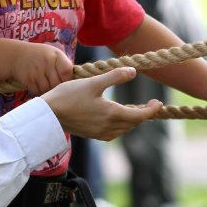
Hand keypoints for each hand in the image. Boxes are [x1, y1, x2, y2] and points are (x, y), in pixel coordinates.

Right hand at [10, 43, 73, 94]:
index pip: (67, 72)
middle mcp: (46, 62)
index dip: (68, 80)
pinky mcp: (28, 80)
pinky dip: (41, 93)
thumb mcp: (54, 54)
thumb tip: (75, 84)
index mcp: (56, 55)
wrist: (17, 55)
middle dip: (59, 88)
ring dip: (50, 92)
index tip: (67, 83)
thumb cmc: (41, 56)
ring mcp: (36, 71)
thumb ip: (64, 66)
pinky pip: (38, 92)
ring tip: (50, 89)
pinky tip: (41, 88)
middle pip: (58, 83)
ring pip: (48, 90)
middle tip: (59, 90)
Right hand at [42, 67, 162, 140]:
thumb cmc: (69, 95)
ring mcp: (98, 133)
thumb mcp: (93, 82)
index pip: (140, 116)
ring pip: (123, 130)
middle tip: (147, 104)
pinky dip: (119, 126)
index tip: (158, 103)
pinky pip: (112, 133)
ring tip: (133, 110)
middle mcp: (108, 126)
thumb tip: (133, 72)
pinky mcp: (90, 134)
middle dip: (142, 114)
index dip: (152, 110)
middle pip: (132, 123)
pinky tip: (114, 119)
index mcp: (111, 113)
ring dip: (131, 121)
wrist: (48, 114)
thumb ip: (114, 77)